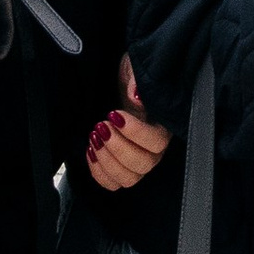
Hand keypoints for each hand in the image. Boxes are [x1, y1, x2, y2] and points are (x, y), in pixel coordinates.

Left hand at [86, 58, 171, 192]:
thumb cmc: (128, 78)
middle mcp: (154, 149)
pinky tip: (90, 151)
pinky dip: (99, 172)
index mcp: (163, 125)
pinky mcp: (120, 168)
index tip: (114, 115)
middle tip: (101, 126)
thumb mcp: (132, 69)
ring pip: (129, 178)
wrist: (116, 85)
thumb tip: (136, 97)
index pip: (157, 142)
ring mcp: (138, 161)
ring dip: (107, 161)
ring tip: (94, 138)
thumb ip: (136, 81)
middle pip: (144, 164)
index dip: (135, 133)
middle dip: (117, 147)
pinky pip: (113, 184)